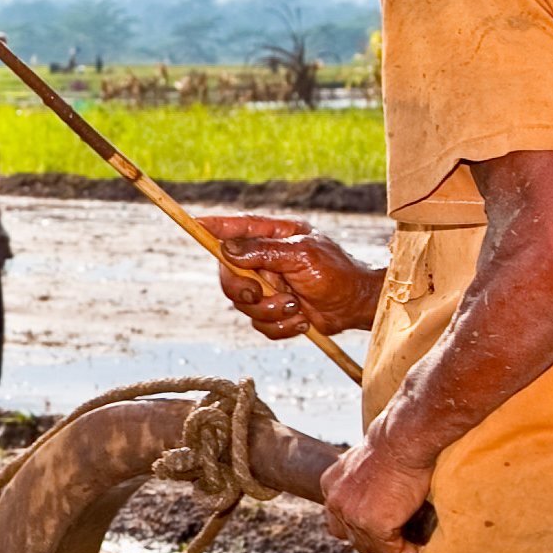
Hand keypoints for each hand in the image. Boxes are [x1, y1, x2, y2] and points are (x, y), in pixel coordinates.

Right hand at [202, 213, 379, 339]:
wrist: (356, 307)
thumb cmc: (338, 272)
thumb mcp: (302, 255)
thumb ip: (264, 251)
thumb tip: (227, 248)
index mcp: (274, 236)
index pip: (236, 229)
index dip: (214, 228)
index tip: (196, 226)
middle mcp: (266, 259)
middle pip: (229, 274)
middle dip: (243, 289)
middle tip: (260, 293)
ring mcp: (269, 286)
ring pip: (243, 304)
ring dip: (269, 311)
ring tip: (295, 307)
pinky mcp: (274, 311)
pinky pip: (258, 324)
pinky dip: (279, 326)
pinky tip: (301, 320)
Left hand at [319, 437, 435, 552]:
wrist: (403, 439)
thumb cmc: (395, 442)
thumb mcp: (367, 460)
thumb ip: (365, 481)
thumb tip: (380, 496)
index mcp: (331, 485)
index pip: (340, 520)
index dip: (360, 529)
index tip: (383, 531)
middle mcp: (335, 502)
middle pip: (352, 537)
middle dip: (376, 543)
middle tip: (400, 544)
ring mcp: (352, 515)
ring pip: (371, 548)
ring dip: (393, 551)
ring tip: (412, 549)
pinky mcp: (374, 525)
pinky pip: (391, 551)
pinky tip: (420, 549)